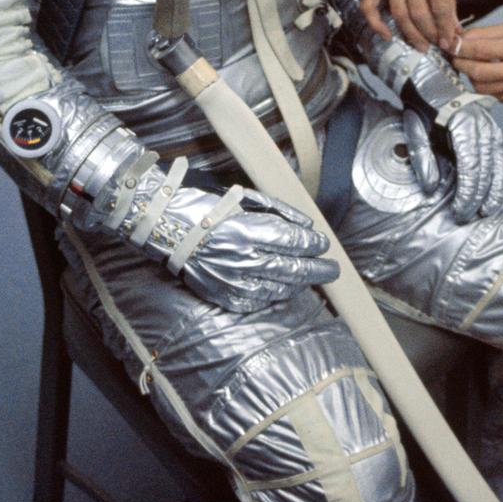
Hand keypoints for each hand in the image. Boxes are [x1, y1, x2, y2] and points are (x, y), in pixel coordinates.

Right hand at [179, 187, 338, 312]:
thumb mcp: (247, 200)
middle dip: (317, 270)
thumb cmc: (210, 208)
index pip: (292, 243)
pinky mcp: (224, 295)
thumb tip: (307, 228)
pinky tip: (286, 288)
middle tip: (332, 269)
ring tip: (311, 277)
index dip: (312, 246)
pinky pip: (258, 300)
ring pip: (278, 288)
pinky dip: (276, 294)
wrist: (170, 228)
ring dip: (299, 283)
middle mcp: (241, 259)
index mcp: (247, 231)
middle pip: (291, 269)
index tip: (323, 244)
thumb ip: (280, 214)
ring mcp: (233, 281)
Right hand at [361, 0, 459, 52]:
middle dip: (430, 34)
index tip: (451, 42)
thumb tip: (453, 23)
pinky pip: (369, 3)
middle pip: (418, 12)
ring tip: (421, 46)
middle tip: (438, 46)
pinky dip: (375, 22)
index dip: (446, 27)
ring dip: (410, 34)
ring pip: (397, 12)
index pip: (438, 4)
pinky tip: (387, 34)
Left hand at [400, 55, 502, 222]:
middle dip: (480, 195)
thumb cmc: (421, 103)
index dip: (468, 191)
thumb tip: (430, 187)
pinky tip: (501, 187)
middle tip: (469, 215)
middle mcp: (482, 123)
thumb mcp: (415, 127)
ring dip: (496, 187)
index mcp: (463, 122)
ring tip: (489, 208)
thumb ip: (422, 157)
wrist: (429, 77)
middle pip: (487, 166)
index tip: (461, 210)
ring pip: (500, 161)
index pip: (471, 164)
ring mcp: (490, 125)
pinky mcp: (492, 128)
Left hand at [450, 20, 502, 104]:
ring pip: (482, 87)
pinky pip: (492, 95)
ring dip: (472, 75)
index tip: (450, 44)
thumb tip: (460, 39)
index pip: (482, 51)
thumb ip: (485, 34)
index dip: (461, 48)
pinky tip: (493, 72)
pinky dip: (486, 84)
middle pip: (479, 74)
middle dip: (461, 64)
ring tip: (475, 62)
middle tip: (456, 56)